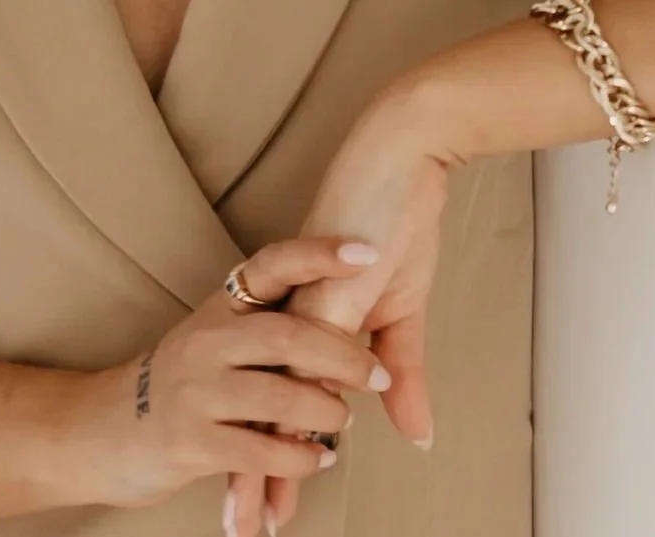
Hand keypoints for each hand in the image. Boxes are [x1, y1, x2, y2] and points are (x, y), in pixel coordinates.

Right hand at [78, 235, 392, 519]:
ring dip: (325, 412)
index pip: (274, 264)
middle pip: (288, 335)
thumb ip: (271, 330)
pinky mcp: (191, 441)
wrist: (103, 430)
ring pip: (279, 395)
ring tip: (343, 420)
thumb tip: (348, 321)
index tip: (366, 251)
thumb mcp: (217, 339)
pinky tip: (316, 459)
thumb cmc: (181, 382)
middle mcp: (206, 339)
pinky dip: (299, 457)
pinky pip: (260, 449)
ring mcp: (195, 390)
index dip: (320, 254)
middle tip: (377, 375)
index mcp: (220, 306)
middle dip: (343, 356)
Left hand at [231, 99, 449, 535]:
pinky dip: (309, 409)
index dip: (265, 452)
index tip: (251, 504)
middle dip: (254, 473)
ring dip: (270, 461)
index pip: (277, 398)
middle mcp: (288, 316)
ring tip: (259, 518)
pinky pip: (312, 363)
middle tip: (240, 529)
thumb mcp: (402, 308)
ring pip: (277, 398)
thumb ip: (400, 373)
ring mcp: (302, 307)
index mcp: (298, 315)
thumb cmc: (397, 217)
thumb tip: (414, 432)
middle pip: (263, 408)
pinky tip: (307, 451)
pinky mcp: (325, 294)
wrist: (401, 154)